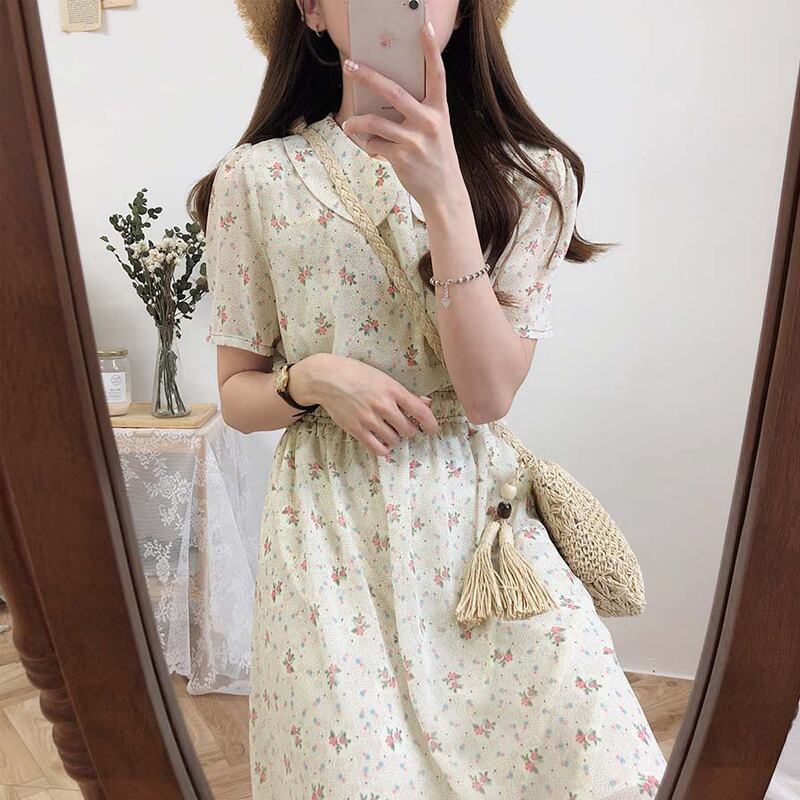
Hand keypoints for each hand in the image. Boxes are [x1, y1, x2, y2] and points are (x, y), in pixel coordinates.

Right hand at [289, 354, 438, 456]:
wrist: (326, 378)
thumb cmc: (356, 374)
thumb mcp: (383, 378)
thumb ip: (405, 393)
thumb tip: (426, 402)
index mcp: (393, 390)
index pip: (420, 412)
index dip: (430, 424)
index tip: (432, 429)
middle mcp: (383, 406)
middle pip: (409, 430)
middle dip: (409, 429)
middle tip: (402, 425)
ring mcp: (370, 420)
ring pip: (394, 440)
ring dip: (395, 438)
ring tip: (389, 430)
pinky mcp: (357, 430)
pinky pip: (377, 449)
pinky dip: (383, 448)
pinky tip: (382, 442)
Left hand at [341, 18, 465, 213]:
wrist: (445, 193)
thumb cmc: (437, 157)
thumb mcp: (437, 130)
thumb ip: (419, 112)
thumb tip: (384, 99)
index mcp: (440, 110)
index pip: (437, 74)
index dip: (431, 50)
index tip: (424, 27)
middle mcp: (429, 122)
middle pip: (393, 91)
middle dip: (367, 76)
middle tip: (349, 66)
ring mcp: (415, 140)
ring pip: (376, 122)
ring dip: (357, 122)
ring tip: (349, 123)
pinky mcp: (402, 158)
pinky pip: (375, 144)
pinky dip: (370, 146)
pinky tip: (373, 149)